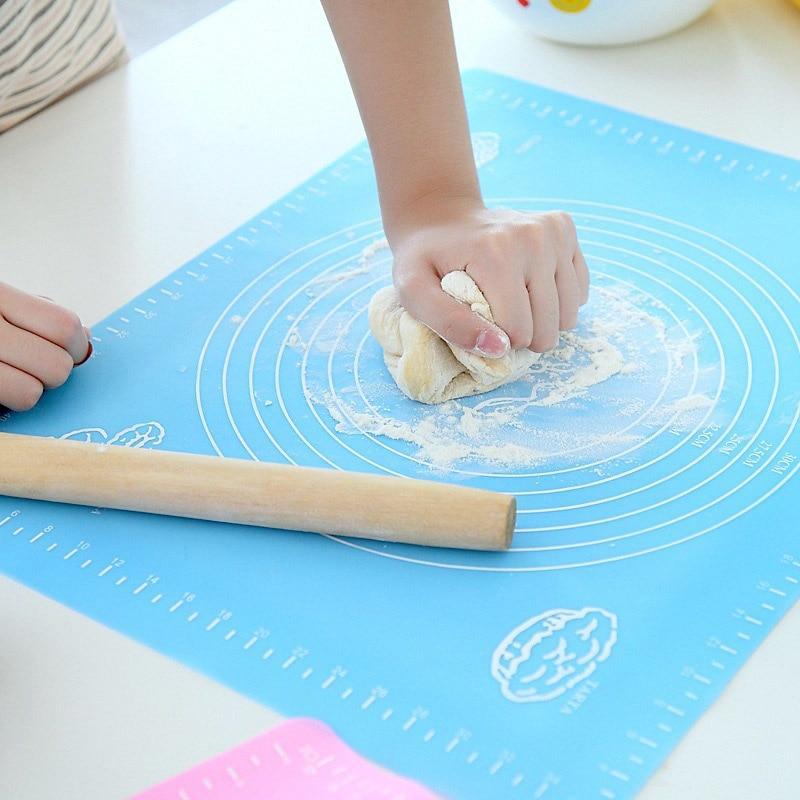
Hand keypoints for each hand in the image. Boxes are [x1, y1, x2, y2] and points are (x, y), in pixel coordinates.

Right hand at [0, 282, 90, 411]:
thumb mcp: (5, 303)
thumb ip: (41, 315)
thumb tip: (85, 335)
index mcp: (0, 295)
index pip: (65, 327)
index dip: (77, 346)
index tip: (70, 351)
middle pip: (56, 364)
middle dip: (56, 371)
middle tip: (36, 365)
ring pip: (34, 390)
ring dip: (33, 388)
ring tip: (15, 374)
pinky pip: (16, 401)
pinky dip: (15, 400)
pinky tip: (4, 385)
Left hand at [387, 195, 589, 356]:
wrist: (439, 214)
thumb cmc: (424, 259)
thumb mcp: (413, 292)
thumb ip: (448, 323)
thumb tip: (498, 349)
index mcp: (497, 253)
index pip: (518, 331)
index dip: (497, 340)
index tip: (477, 323)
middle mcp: (533, 237)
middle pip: (547, 327)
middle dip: (522, 336)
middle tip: (495, 317)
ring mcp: (554, 230)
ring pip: (568, 314)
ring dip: (541, 321)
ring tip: (512, 303)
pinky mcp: (565, 229)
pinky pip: (578, 291)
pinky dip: (556, 301)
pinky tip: (529, 288)